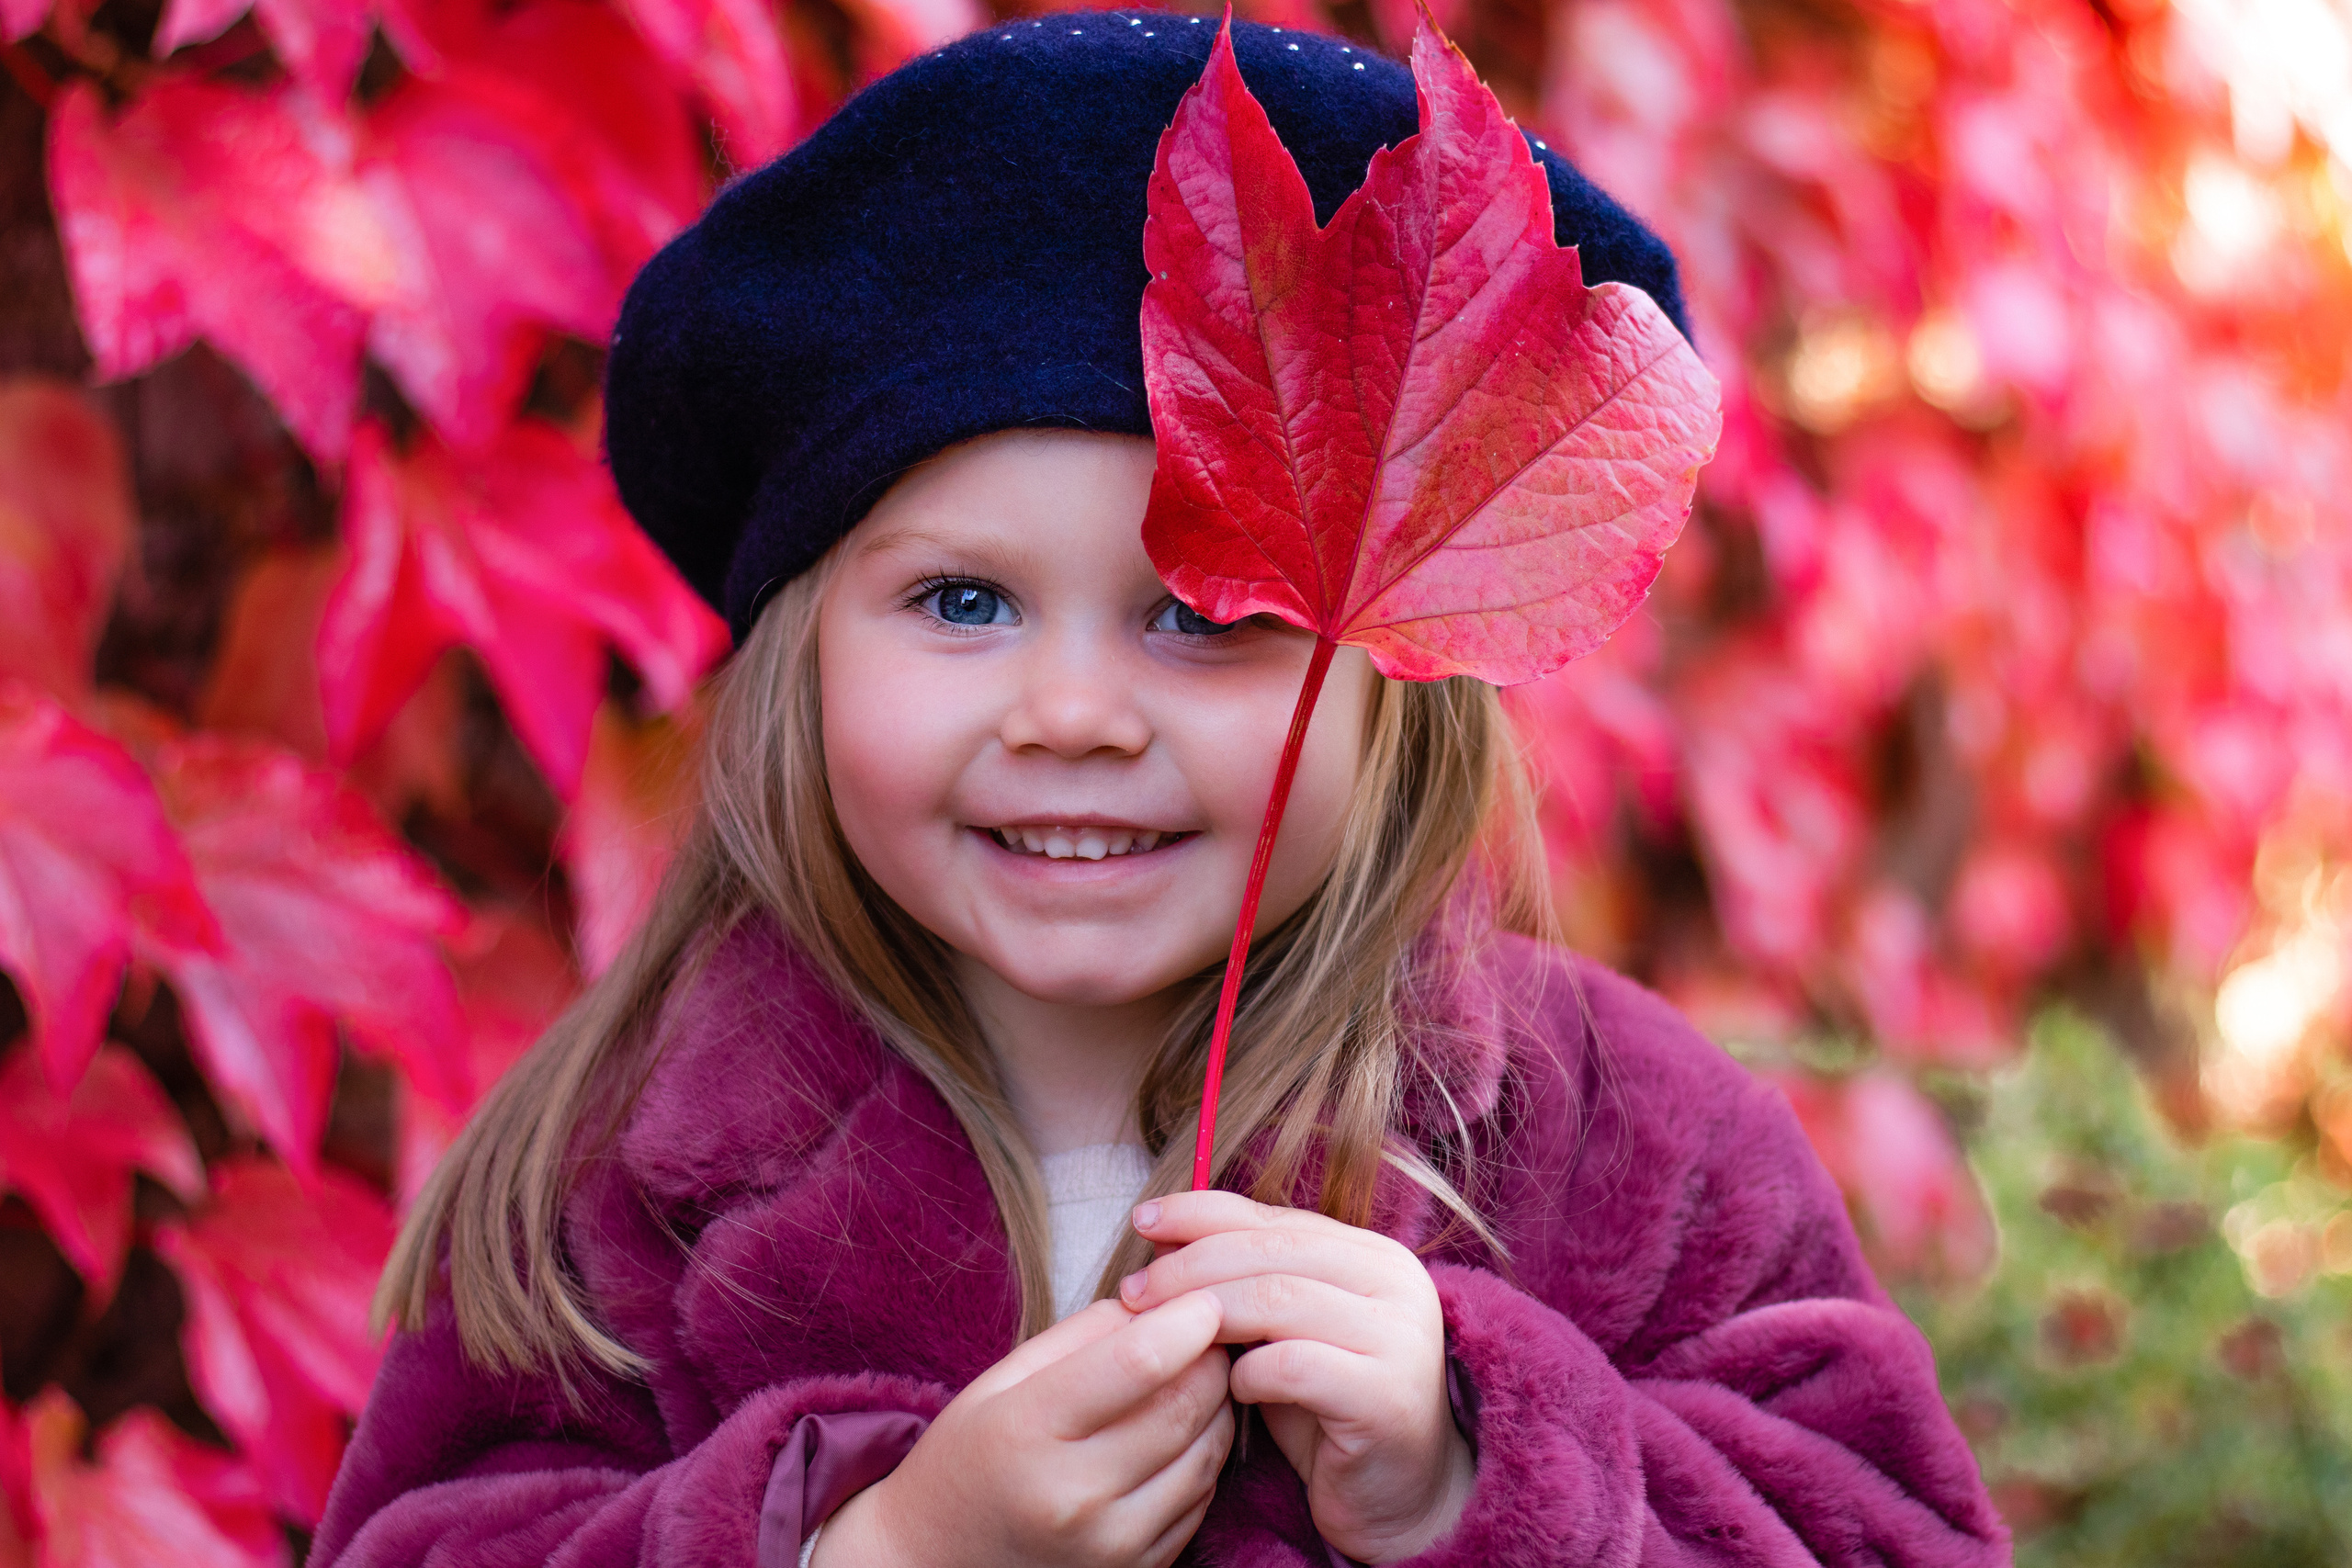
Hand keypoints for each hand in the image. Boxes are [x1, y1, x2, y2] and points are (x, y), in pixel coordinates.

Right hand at [812, 1292, 1233, 1567]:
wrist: (935, 1561)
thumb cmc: (970, 1456)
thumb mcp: (1001, 1380)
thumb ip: (1083, 1335)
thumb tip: (1163, 1306)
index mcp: (1029, 1432)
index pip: (1138, 1364)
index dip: (1187, 1322)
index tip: (1205, 1300)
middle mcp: (1074, 1496)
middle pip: (1183, 1407)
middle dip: (1211, 1360)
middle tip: (1209, 1334)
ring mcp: (1110, 1545)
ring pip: (1206, 1456)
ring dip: (1216, 1408)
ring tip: (1195, 1380)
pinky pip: (1200, 1500)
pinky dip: (1202, 1458)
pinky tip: (1177, 1436)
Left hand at [1119, 1193, 1473, 1563]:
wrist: (1401, 1495)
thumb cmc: (1328, 1409)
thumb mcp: (1285, 1332)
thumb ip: (1246, 1282)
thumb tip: (1165, 1237)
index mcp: (1375, 1254)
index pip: (1275, 1217)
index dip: (1203, 1213)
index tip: (1144, 1221)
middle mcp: (1398, 1282)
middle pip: (1270, 1253)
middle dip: (1191, 1266)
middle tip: (1135, 1290)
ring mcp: (1400, 1336)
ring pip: (1278, 1299)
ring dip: (1206, 1314)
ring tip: (1161, 1334)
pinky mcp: (1386, 1395)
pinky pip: (1294, 1365)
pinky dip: (1248, 1372)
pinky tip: (1230, 1389)